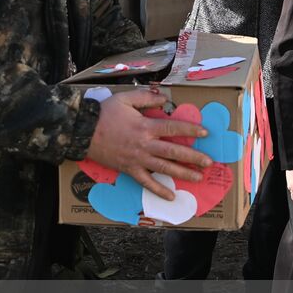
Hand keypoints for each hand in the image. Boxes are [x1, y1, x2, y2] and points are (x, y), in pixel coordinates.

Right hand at [86, 89, 212, 199]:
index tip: (204, 133)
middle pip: (174, 152)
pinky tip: (171, 196)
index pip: (173, 129)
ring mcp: (137, 159)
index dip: (190, 130)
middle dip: (193, 157)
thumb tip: (164, 98)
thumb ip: (145, 97)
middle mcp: (145, 145)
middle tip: (209, 162)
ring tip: (198, 177)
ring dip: (183, 173)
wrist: (83, 132)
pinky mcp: (129, 169)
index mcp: (145, 126)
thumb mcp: (124, 99)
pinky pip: (146, 182)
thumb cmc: (104, 114)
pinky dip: (159, 190)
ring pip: (164, 168)